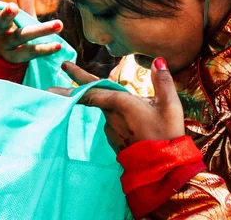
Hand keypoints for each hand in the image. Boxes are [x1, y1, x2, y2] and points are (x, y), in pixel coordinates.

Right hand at [0, 0, 63, 63]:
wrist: (8, 59)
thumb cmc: (14, 31)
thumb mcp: (18, 16)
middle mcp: (0, 34)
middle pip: (4, 24)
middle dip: (7, 15)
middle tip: (12, 6)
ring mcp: (9, 48)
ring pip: (23, 38)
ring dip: (40, 31)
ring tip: (59, 24)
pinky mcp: (19, 59)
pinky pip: (32, 53)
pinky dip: (45, 49)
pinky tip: (58, 45)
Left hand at [49, 58, 184, 151]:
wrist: (163, 170)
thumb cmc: (167, 135)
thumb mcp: (170, 105)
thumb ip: (162, 81)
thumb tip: (157, 60)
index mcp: (121, 103)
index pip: (94, 88)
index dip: (78, 76)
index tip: (64, 67)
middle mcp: (111, 116)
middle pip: (93, 96)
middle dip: (74, 86)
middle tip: (60, 71)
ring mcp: (111, 130)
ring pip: (108, 111)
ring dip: (112, 105)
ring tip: (140, 112)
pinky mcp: (115, 141)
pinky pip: (114, 123)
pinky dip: (120, 118)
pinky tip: (138, 124)